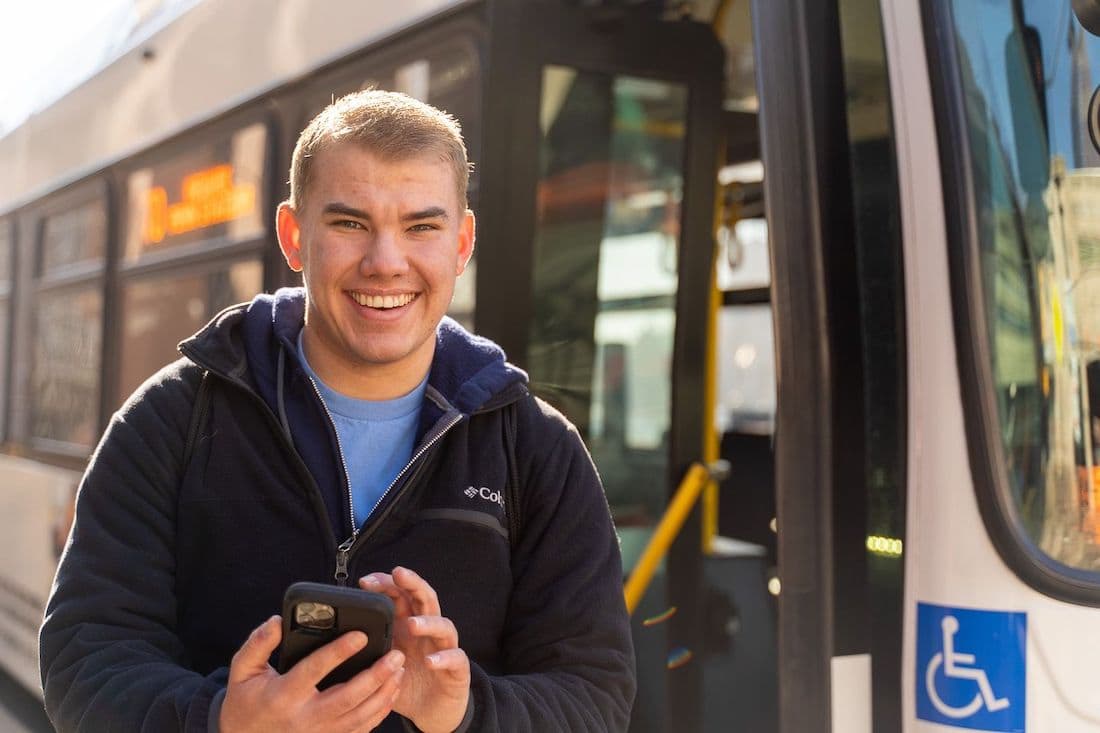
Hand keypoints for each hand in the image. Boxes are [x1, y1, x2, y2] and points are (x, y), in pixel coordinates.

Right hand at [220, 615, 405, 732]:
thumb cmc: (245, 702)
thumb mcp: (242, 671)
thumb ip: (258, 644)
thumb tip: (277, 621)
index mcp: (283, 695)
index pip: (315, 670)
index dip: (339, 652)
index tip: (361, 635)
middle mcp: (304, 717)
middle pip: (348, 697)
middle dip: (376, 675)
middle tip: (396, 654)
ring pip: (360, 715)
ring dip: (384, 692)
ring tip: (399, 669)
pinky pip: (360, 729)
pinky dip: (379, 712)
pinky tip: (391, 692)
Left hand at [361, 567, 470, 732]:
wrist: (431, 708)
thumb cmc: (406, 679)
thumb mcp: (382, 660)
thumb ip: (368, 645)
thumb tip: (335, 637)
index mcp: (408, 623)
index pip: (401, 594)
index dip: (386, 583)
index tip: (365, 581)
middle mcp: (428, 630)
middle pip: (425, 598)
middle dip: (412, 583)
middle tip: (398, 573)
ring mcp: (444, 647)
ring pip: (443, 625)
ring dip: (428, 621)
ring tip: (412, 624)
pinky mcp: (457, 668)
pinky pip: (455, 658)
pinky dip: (444, 657)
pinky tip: (430, 661)